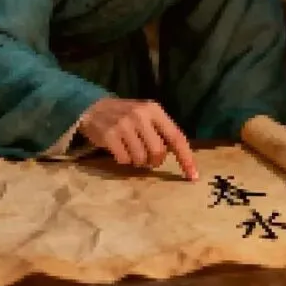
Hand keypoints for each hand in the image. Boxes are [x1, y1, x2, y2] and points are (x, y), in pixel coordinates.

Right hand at [78, 98, 198, 180]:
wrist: (93, 108)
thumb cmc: (126, 116)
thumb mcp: (146, 115)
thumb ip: (161, 132)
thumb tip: (182, 158)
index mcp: (154, 110)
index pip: (176, 137)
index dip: (186, 158)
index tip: (193, 176)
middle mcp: (140, 115)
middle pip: (159, 152)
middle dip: (154, 160)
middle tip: (146, 156)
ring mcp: (124, 125)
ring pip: (141, 158)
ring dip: (137, 161)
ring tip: (130, 150)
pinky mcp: (109, 135)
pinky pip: (124, 160)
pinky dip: (123, 160)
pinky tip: (119, 150)